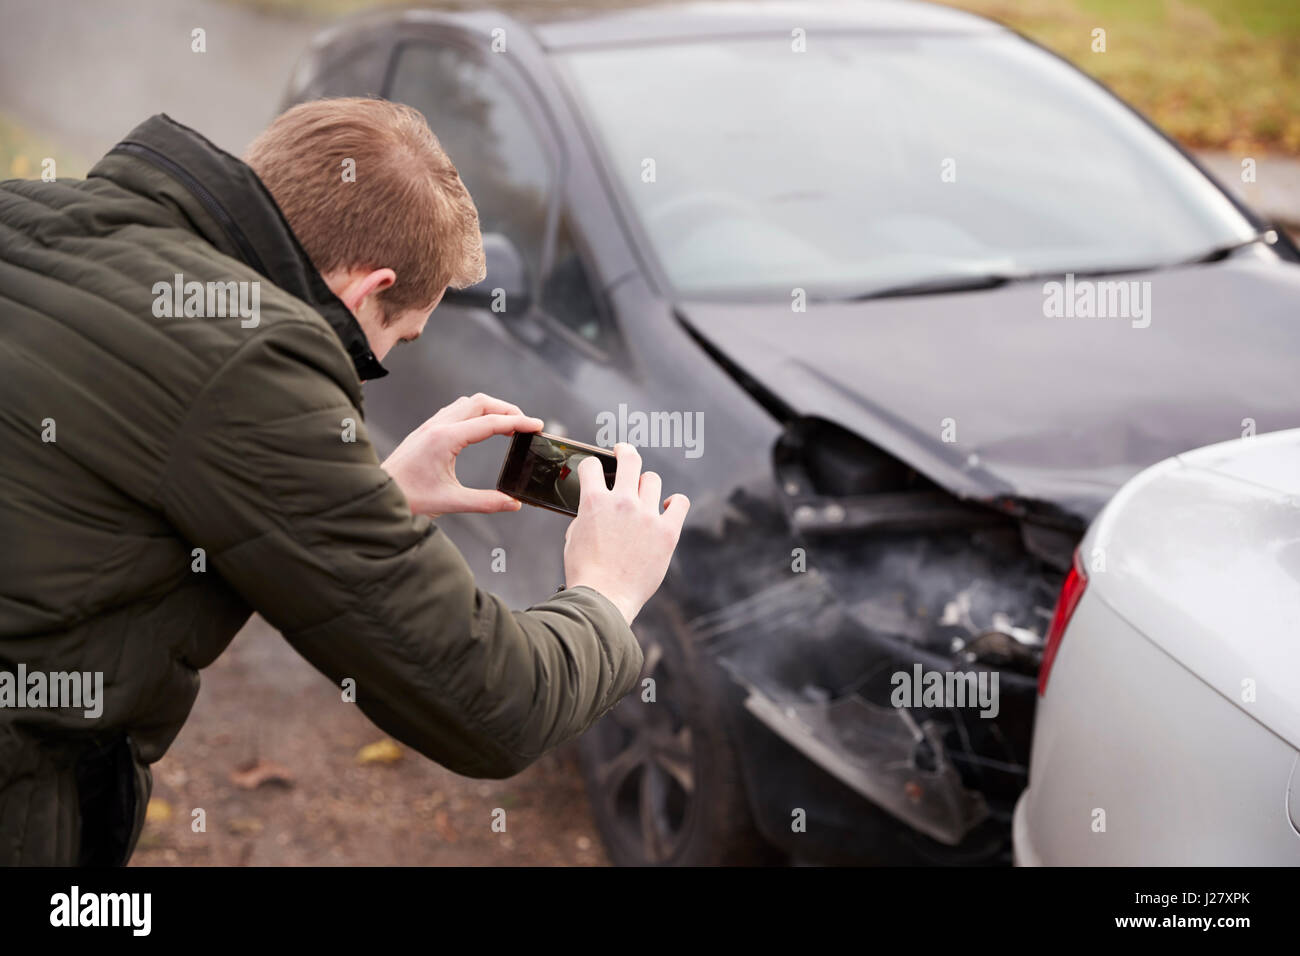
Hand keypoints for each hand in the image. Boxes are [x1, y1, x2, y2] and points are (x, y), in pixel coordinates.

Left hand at [382, 393, 542, 516]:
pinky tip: (481, 428)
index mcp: (445, 439)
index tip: (538, 426)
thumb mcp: (450, 502)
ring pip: (467, 403)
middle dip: (507, 409)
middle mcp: (438, 426)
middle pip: (480, 402)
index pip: (490, 423)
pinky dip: (475, 413)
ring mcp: (430, 426)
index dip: (518, 422)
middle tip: (525, 425)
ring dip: (490, 409)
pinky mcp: (425, 431)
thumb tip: (514, 504)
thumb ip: (485, 502)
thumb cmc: (408, 498)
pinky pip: (455, 411)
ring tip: (507, 425)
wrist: (375, 494)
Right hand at [563, 443, 689, 624]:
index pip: (593, 465)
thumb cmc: (585, 573)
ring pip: (652, 480)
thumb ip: (587, 515)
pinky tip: (667, 508)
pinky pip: (680, 503)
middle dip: (625, 452)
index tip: (596, 469)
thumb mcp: (574, 537)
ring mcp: (647, 516)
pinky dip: (674, 503)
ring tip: (643, 495)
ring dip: (645, 485)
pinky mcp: (667, 532)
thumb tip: (596, 506)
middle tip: (623, 452)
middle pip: (630, 459)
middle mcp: (622, 502)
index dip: (592, 466)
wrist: (604, 600)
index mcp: (594, 502)